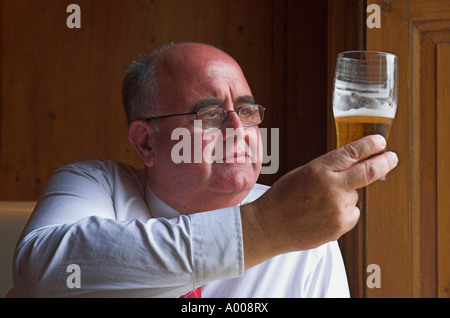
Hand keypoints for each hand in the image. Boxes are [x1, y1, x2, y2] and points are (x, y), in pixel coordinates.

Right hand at [241, 135, 398, 268]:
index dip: (370, 145)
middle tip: (391, 158)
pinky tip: (323, 214)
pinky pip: (351, 214)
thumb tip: (354, 164)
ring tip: (320, 203)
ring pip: (355, 196)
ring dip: (345, 196)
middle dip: (384, 162)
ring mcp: (338, 209)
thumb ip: (328, 168)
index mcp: (319, 170)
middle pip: (368, 172)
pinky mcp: (341, 226)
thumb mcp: (302, 173)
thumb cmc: (283, 198)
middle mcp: (332, 187)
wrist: (270, 226)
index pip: (352, 153)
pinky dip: (343, 212)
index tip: (380, 142)